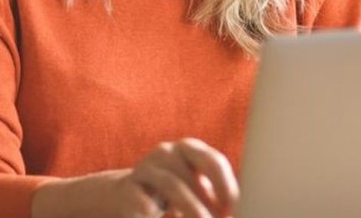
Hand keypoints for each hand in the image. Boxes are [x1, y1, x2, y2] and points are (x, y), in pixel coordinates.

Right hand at [121, 138, 240, 217]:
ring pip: (171, 185)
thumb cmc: (174, 191)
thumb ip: (215, 197)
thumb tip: (233, 214)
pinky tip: (167, 217)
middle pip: (192, 170)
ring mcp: (145, 168)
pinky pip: (144, 201)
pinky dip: (156, 211)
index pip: (213, 161)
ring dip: (191, 208)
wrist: (127, 195)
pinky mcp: (127, 188)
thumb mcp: (196, 187)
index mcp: (189, 149)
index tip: (233, 210)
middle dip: (206, 199)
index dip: (226, 187)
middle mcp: (166, 152)